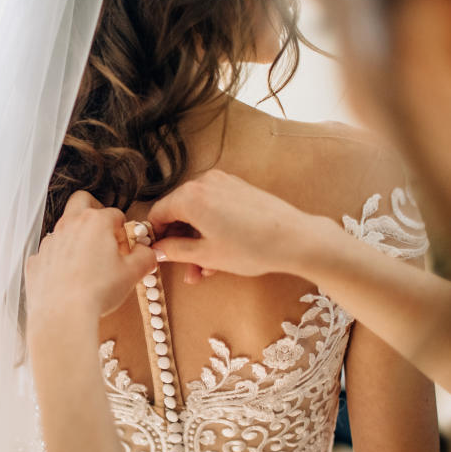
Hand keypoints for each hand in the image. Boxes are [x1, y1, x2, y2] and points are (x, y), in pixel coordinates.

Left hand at [26, 191, 156, 323]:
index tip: (125, 249)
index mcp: (95, 222)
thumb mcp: (133, 273)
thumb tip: (147, 253)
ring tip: (87, 263)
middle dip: (95, 211)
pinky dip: (59, 260)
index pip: (115, 214)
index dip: (124, 232)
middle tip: (104, 234)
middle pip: (82, 201)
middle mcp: (69, 225)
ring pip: (63, 228)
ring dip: (75, 239)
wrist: (63, 316)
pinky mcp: (36, 260)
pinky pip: (49, 253)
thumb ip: (145, 257)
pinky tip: (69, 279)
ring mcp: (49, 242)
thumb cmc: (98, 292)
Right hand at [148, 169, 337, 282]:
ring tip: (205, 268)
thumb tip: (157, 250)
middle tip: (185, 268)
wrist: (295, 239)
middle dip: (179, 243)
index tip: (158, 255)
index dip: (155, 237)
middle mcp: (204, 183)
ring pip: (197, 213)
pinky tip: (220, 252)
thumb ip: (174, 251)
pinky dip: (211, 227)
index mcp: (190, 197)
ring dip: (196, 240)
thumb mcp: (206, 255)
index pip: (157, 214)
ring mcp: (223, 183)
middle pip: (177, 213)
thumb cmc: (252, 247)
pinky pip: (214, 207)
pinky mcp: (238, 188)